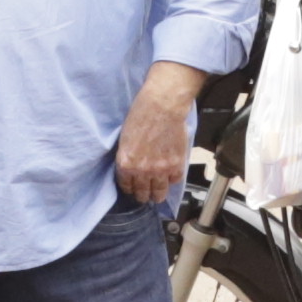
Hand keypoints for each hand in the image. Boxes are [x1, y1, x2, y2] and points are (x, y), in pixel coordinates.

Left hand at [114, 64, 201, 208]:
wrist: (163, 106)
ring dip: (158, 195)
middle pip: (142, 193)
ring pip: (159, 193)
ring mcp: (160, 170)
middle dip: (143, 195)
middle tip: (145, 194)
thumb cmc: (142, 114)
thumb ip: (128, 156)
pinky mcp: (176, 165)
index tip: (132, 188)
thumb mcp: (125, 138)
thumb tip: (131, 166)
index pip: (126, 186)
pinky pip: (174, 180)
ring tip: (158, 194)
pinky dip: (172, 179)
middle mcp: (142, 171)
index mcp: (126, 163)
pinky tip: (170, 176)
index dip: (130, 188)